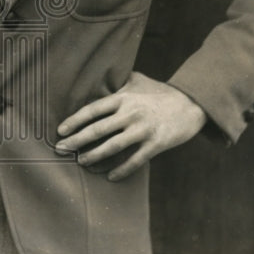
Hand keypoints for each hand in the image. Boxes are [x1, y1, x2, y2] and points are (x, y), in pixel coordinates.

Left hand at [54, 72, 206, 180]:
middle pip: (98, 129)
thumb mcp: (137, 80)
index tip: (60, 130)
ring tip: (81, 163)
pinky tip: (110, 177)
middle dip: (76, 141)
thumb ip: (117, 82)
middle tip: (60, 149)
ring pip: (113, 146)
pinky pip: (135, 160)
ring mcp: (144, 129)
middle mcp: (131, 113)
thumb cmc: (160, 92)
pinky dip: (121, 170)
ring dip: (94, 156)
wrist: (192, 103)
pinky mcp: (157, 143)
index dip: (75, 120)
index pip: (93, 109)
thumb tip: (96, 76)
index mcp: (123, 97)